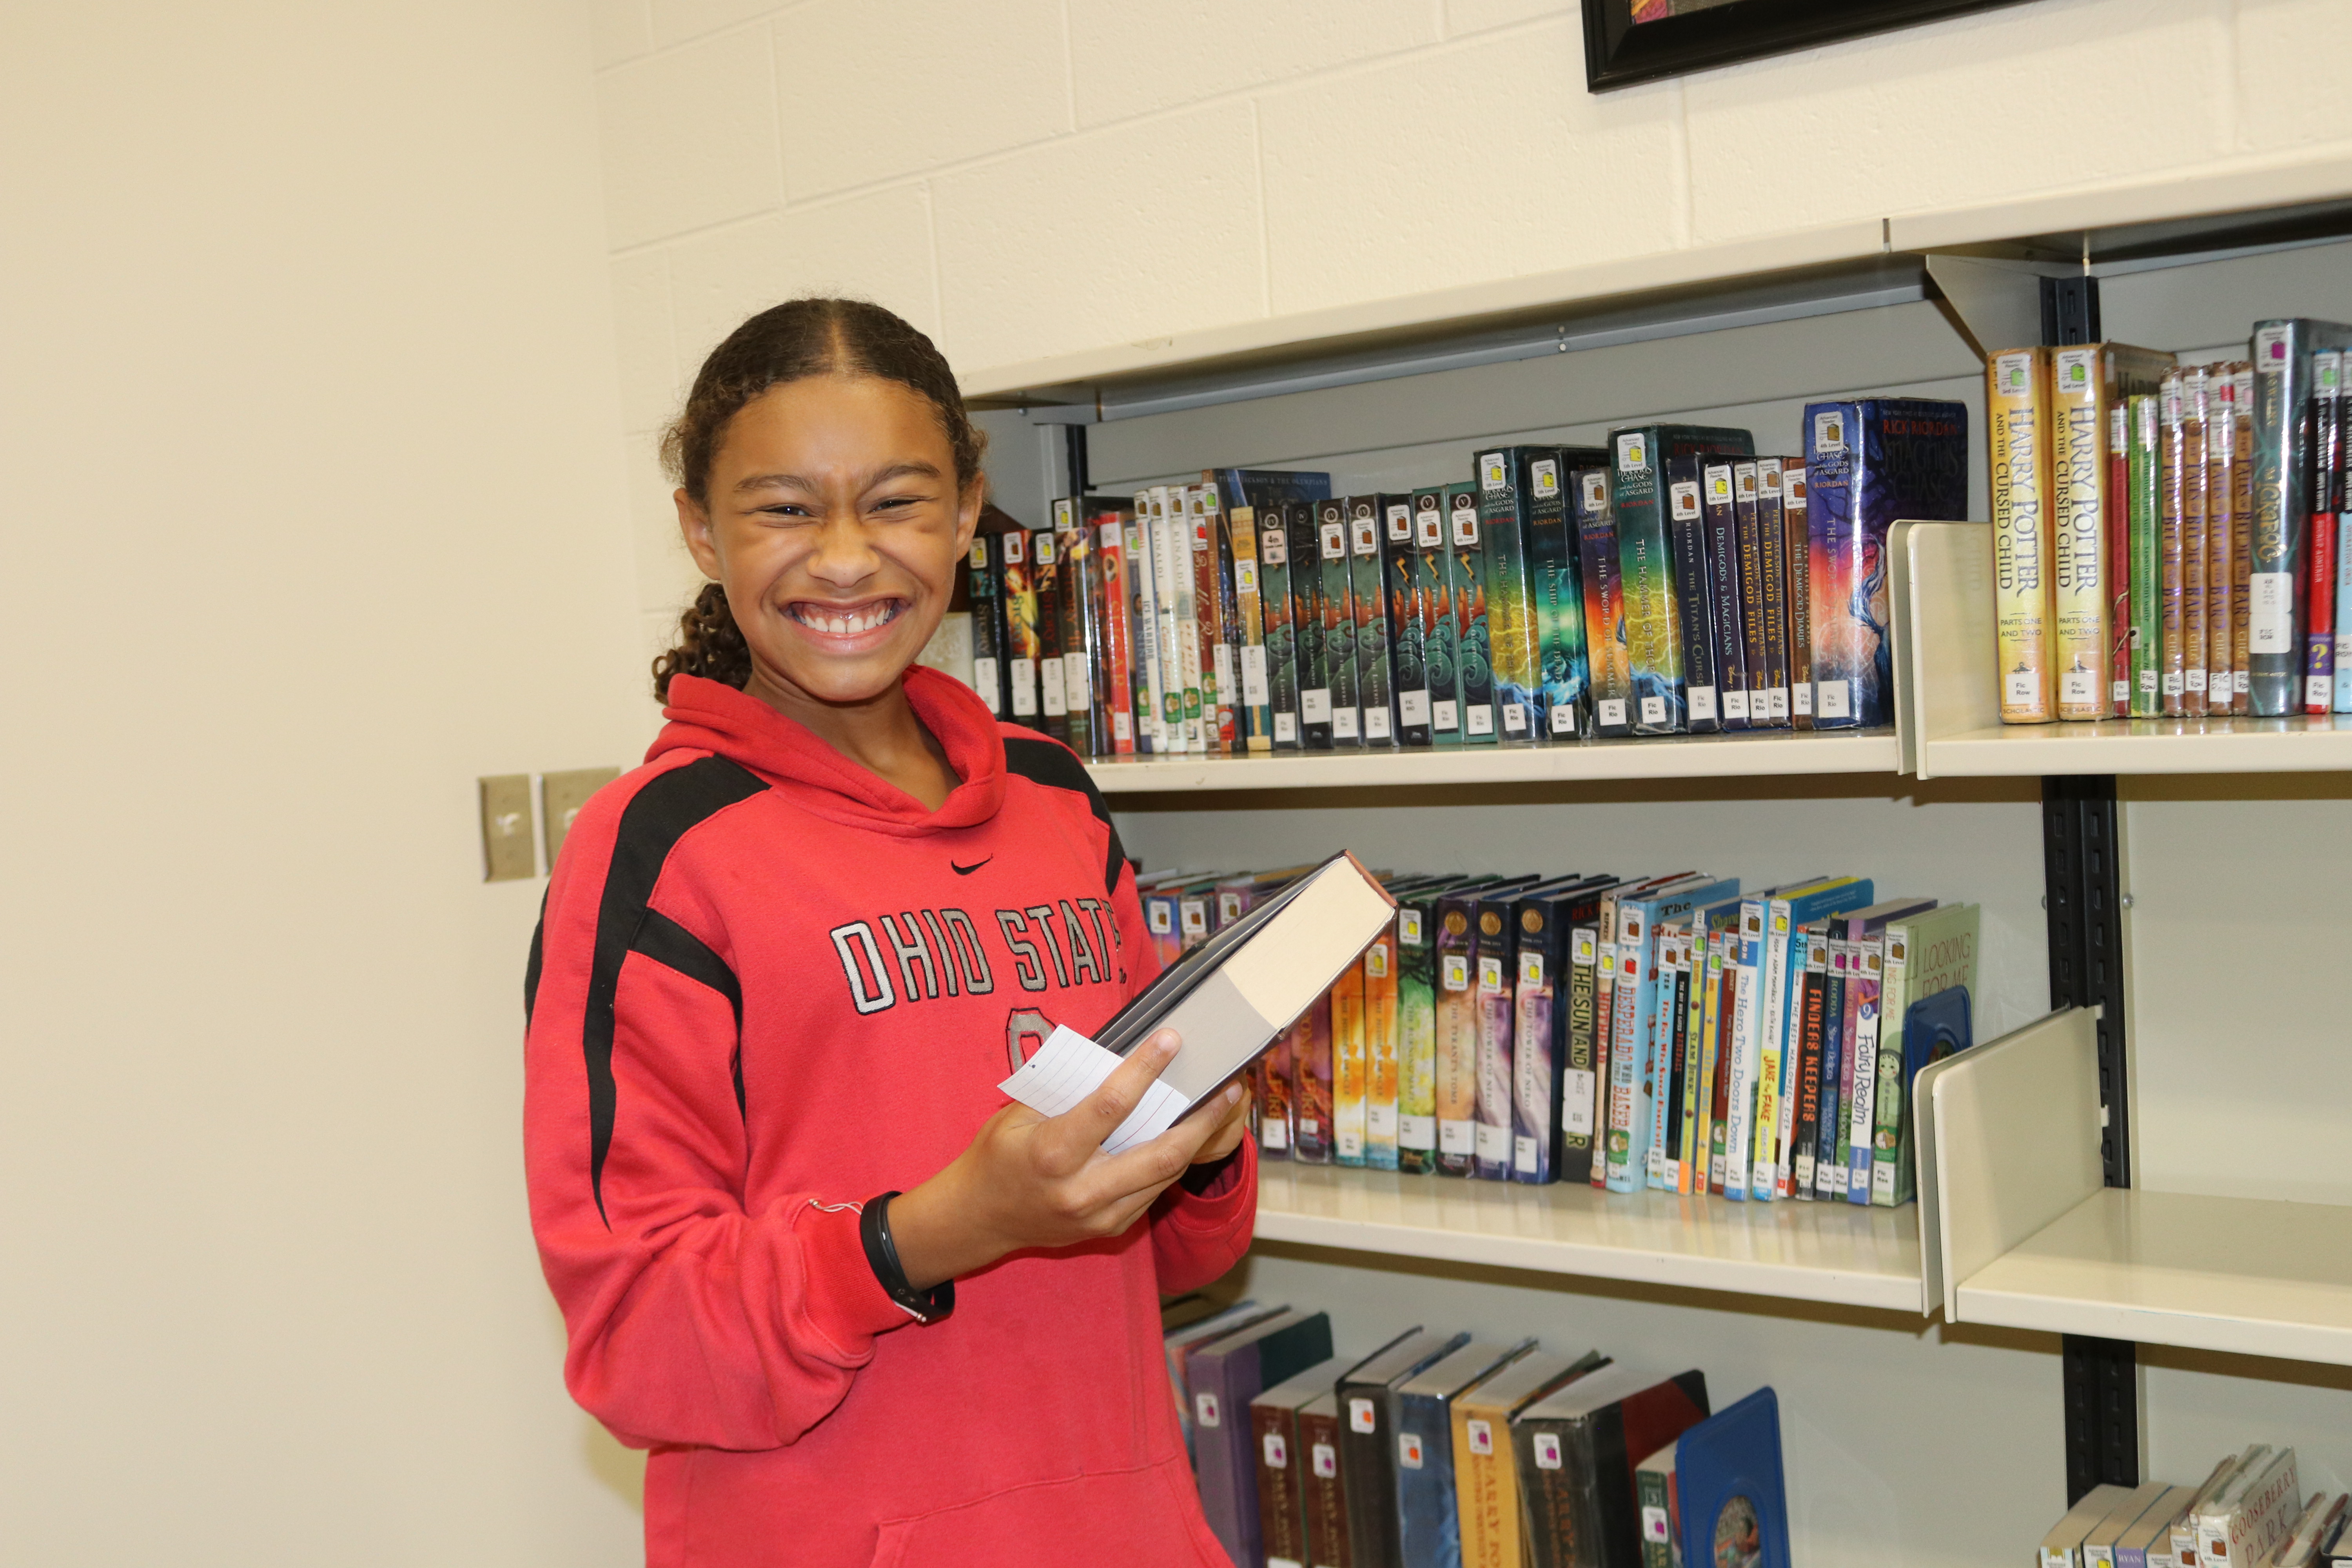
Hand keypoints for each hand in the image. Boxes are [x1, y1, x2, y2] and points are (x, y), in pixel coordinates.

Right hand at [885, 1029, 1242, 1290]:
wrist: (979, 1218)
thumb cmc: (997, 1156)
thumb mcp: (1018, 1114)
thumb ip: (1065, 1091)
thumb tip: (1117, 1055)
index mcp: (1053, 1154)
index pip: (1110, 1106)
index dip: (1145, 1069)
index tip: (1171, 1040)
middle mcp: (1081, 1190)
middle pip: (1160, 1154)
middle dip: (1200, 1120)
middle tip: (1227, 1088)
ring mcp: (1099, 1215)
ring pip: (1165, 1176)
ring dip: (1196, 1141)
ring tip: (1219, 1107)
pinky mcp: (1109, 1228)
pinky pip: (1152, 1192)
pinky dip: (1171, 1162)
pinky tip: (1185, 1136)